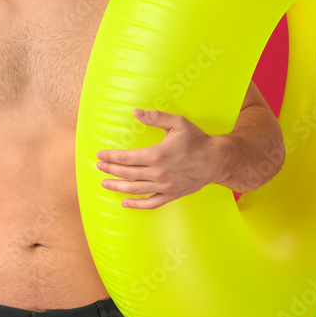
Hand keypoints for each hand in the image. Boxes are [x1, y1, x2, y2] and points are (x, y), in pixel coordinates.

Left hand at [96, 109, 221, 208]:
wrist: (216, 160)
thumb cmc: (197, 140)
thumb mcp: (178, 123)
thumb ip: (155, 117)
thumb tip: (136, 111)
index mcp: (157, 155)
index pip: (126, 157)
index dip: (111, 156)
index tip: (100, 154)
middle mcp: (158, 173)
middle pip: (126, 173)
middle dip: (110, 169)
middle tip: (98, 166)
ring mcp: (164, 187)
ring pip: (134, 189)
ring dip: (117, 187)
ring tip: (104, 183)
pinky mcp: (171, 195)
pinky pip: (150, 204)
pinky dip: (135, 205)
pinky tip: (124, 203)